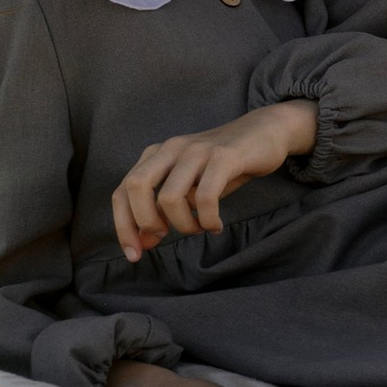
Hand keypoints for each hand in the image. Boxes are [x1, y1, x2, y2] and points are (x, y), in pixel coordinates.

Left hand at [110, 101, 316, 259]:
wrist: (263, 132)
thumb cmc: (222, 166)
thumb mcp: (189, 189)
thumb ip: (163, 212)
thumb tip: (142, 243)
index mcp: (156, 155)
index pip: (123, 191)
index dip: (123, 226)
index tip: (134, 254)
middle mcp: (171, 148)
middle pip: (136, 186)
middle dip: (145, 221)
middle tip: (165, 235)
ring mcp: (196, 150)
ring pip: (170, 196)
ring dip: (183, 224)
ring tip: (199, 228)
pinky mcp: (224, 156)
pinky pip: (205, 196)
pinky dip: (208, 220)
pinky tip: (215, 225)